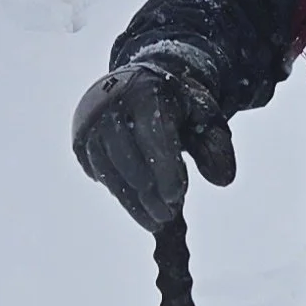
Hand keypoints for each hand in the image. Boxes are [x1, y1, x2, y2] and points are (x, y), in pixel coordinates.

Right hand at [72, 56, 236, 231]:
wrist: (140, 83)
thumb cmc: (176, 104)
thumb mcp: (203, 115)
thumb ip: (216, 145)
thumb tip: (224, 180)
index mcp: (146, 90)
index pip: (153, 133)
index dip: (165, 167)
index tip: (178, 196)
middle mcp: (111, 104)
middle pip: (127, 156)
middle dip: (149, 191)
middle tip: (169, 215)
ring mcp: (91, 123)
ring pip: (110, 170)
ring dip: (133, 201)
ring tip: (157, 221)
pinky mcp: (82, 141)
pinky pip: (99, 173)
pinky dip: (120, 193)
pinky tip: (139, 208)